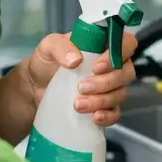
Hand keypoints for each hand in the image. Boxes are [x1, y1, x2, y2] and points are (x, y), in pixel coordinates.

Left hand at [22, 30, 138, 127]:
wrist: (34, 88)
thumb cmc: (46, 62)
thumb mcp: (48, 47)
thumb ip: (60, 47)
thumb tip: (76, 59)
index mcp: (103, 45)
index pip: (126, 43)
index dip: (119, 54)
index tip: (97, 66)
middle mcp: (112, 65)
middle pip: (126, 72)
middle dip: (106, 82)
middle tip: (82, 87)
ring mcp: (110, 87)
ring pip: (120, 94)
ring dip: (101, 101)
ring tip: (77, 105)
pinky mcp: (104, 106)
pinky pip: (115, 113)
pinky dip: (107, 116)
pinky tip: (94, 117)